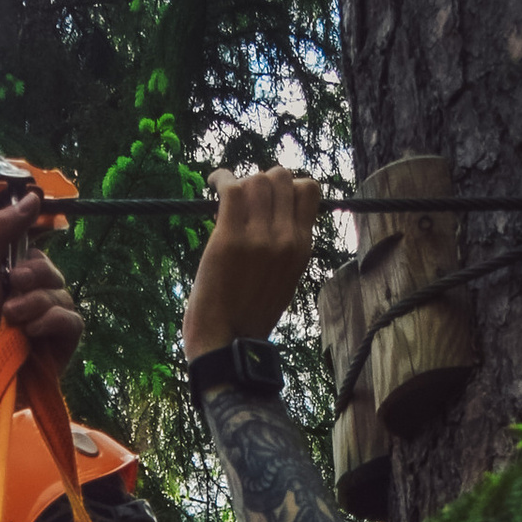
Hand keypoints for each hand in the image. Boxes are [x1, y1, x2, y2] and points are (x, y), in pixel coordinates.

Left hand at [0, 195, 86, 397]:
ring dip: (36, 302)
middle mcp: (31, 304)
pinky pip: (73, 322)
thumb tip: (31, 196)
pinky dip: (53, 320)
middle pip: (53, 274)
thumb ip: (0, 230)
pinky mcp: (59, 351)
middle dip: (34, 278)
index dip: (31, 259)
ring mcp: (46, 328)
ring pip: (63, 296)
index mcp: (11, 285)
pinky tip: (31, 331)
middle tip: (11, 288)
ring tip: (11, 318)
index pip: (38, 259)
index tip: (12, 266)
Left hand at [182, 168, 319, 359]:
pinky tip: (213, 183)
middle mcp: (286, 238)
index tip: (268, 196)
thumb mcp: (285, 279)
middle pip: (282, 177)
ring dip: (240, 181)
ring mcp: (260, 238)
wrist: (228, 344)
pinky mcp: (230, 239)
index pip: (308, 190)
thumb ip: (286, 247)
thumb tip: (277, 215)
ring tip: (226, 193)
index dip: (287, 185)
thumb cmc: (249, 317)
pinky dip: (221, 179)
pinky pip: (232, 189)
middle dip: (261, 180)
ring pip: (257, 179)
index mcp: (302, 247)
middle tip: (244, 197)